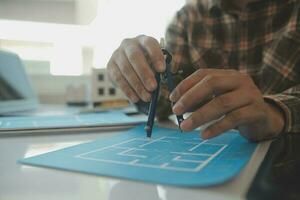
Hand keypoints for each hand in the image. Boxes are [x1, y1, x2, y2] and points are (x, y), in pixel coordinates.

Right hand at [107, 35, 164, 102]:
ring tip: (147, 97)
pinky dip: (127, 90)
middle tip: (153, 87)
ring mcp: (117, 54)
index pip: (149, 43)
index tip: (162, 70)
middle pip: (135, 56)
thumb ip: (158, 69)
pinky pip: (118, 78)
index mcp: (143, 40)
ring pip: (126, 69)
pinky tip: (135, 98)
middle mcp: (128, 44)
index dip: (156, 56)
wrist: (129, 65)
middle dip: (144, 73)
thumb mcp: (154, 63)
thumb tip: (160, 79)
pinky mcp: (110, 66)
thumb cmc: (147, 64)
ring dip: (137, 85)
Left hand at [170, 69, 284, 140]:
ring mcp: (250, 95)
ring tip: (185, 127)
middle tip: (176, 110)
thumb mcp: (219, 99)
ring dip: (200, 115)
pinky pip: (233, 119)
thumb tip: (177, 106)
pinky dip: (216, 127)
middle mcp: (240, 80)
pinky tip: (204, 135)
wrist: (266, 119)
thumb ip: (201, 100)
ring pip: (221, 102)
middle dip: (190, 97)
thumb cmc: (237, 108)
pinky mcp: (257, 111)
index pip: (204, 74)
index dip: (185, 85)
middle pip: (212, 83)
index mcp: (228, 75)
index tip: (172, 98)